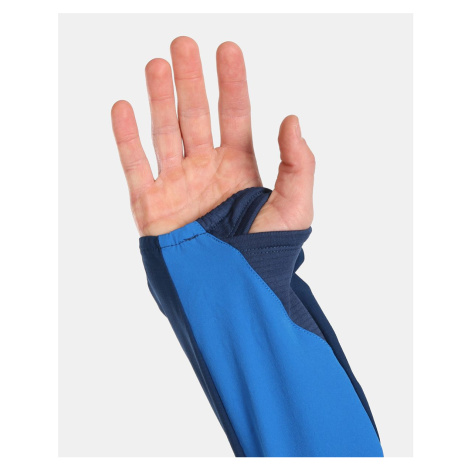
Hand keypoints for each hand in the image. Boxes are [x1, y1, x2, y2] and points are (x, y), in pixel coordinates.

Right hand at [111, 37, 315, 235]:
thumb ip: (299, 165)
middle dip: (190, 80)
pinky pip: (135, 165)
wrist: (231, 293)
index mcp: (239, 168)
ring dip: (158, 99)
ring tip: (156, 64)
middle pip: (196, 116)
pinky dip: (126, 138)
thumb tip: (292, 118)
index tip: (228, 48)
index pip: (235, 115)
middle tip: (184, 44)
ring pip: (164, 132)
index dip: (232, 82)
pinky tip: (123, 107)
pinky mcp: (150, 205)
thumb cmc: (266, 254)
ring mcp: (176, 185)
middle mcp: (206, 170)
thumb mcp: (295, 208)